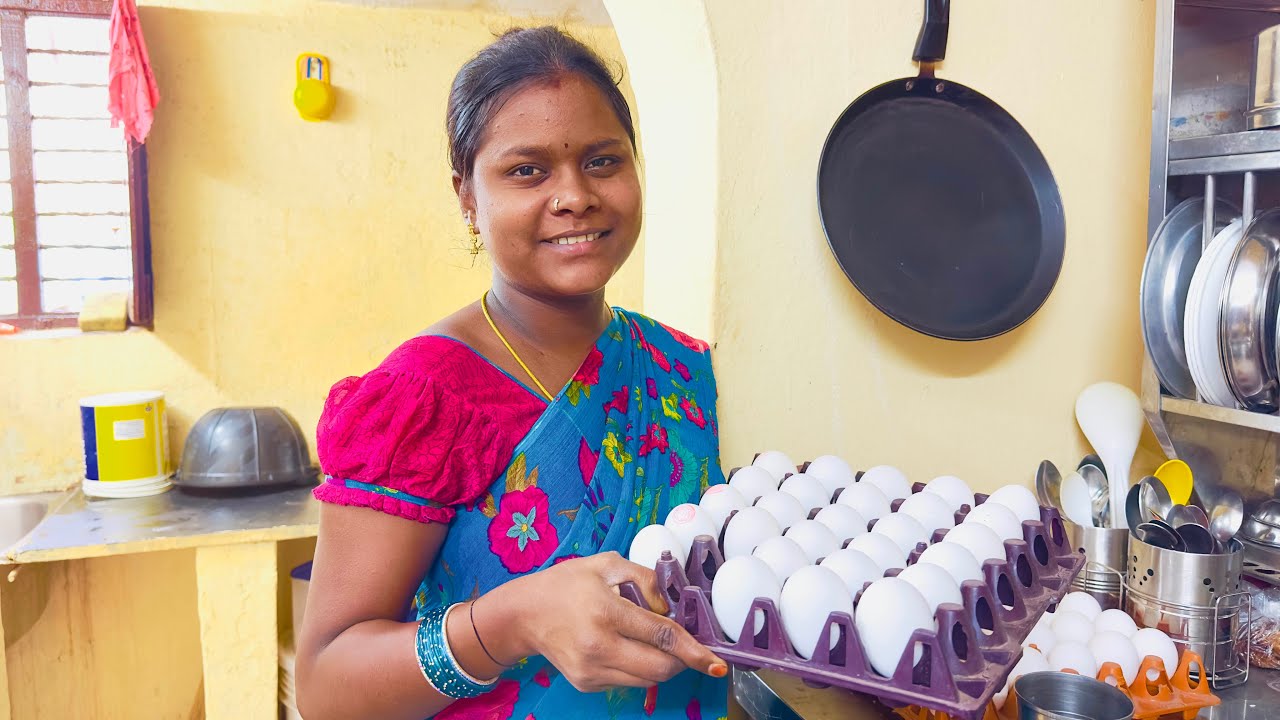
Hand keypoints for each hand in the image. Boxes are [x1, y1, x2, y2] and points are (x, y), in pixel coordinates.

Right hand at [486, 551, 727, 691]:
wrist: (523, 614)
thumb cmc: (566, 584)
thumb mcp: (606, 564)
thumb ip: (645, 578)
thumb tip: (671, 605)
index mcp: (606, 613)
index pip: (661, 636)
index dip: (694, 650)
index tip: (716, 663)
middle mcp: (599, 648)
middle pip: (660, 668)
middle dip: (682, 659)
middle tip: (684, 643)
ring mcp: (592, 671)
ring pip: (647, 680)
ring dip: (662, 664)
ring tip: (651, 640)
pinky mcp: (587, 684)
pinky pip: (628, 682)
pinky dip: (639, 667)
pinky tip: (626, 647)